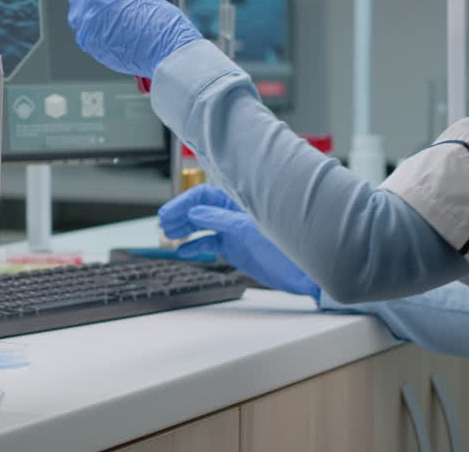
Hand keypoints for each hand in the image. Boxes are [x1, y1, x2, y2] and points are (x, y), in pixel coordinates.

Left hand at [67, 0, 202, 77]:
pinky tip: (109, 40)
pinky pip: (83, 36)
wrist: (164, 45)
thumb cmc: (160, 21)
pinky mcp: (85, 38)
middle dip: (88, 3)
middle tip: (104, 14)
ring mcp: (85, 16)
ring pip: (76, 16)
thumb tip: (108, 7)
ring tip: (109, 28)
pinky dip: (93, 38)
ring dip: (88, 21)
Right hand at [158, 184, 319, 298]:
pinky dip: (195, 247)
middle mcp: (234, 214)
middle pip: (199, 209)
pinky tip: (184, 252)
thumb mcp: (248, 230)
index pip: (204, 195)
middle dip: (181, 215)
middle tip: (164, 225)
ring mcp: (233, 231)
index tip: (168, 214)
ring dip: (185, 229)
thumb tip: (194, 212)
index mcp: (239, 202)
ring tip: (170, 236)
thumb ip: (220, 220)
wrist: (304, 273)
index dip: (184, 203)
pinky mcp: (234, 248)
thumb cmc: (285, 247)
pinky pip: (209, 244)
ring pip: (201, 226)